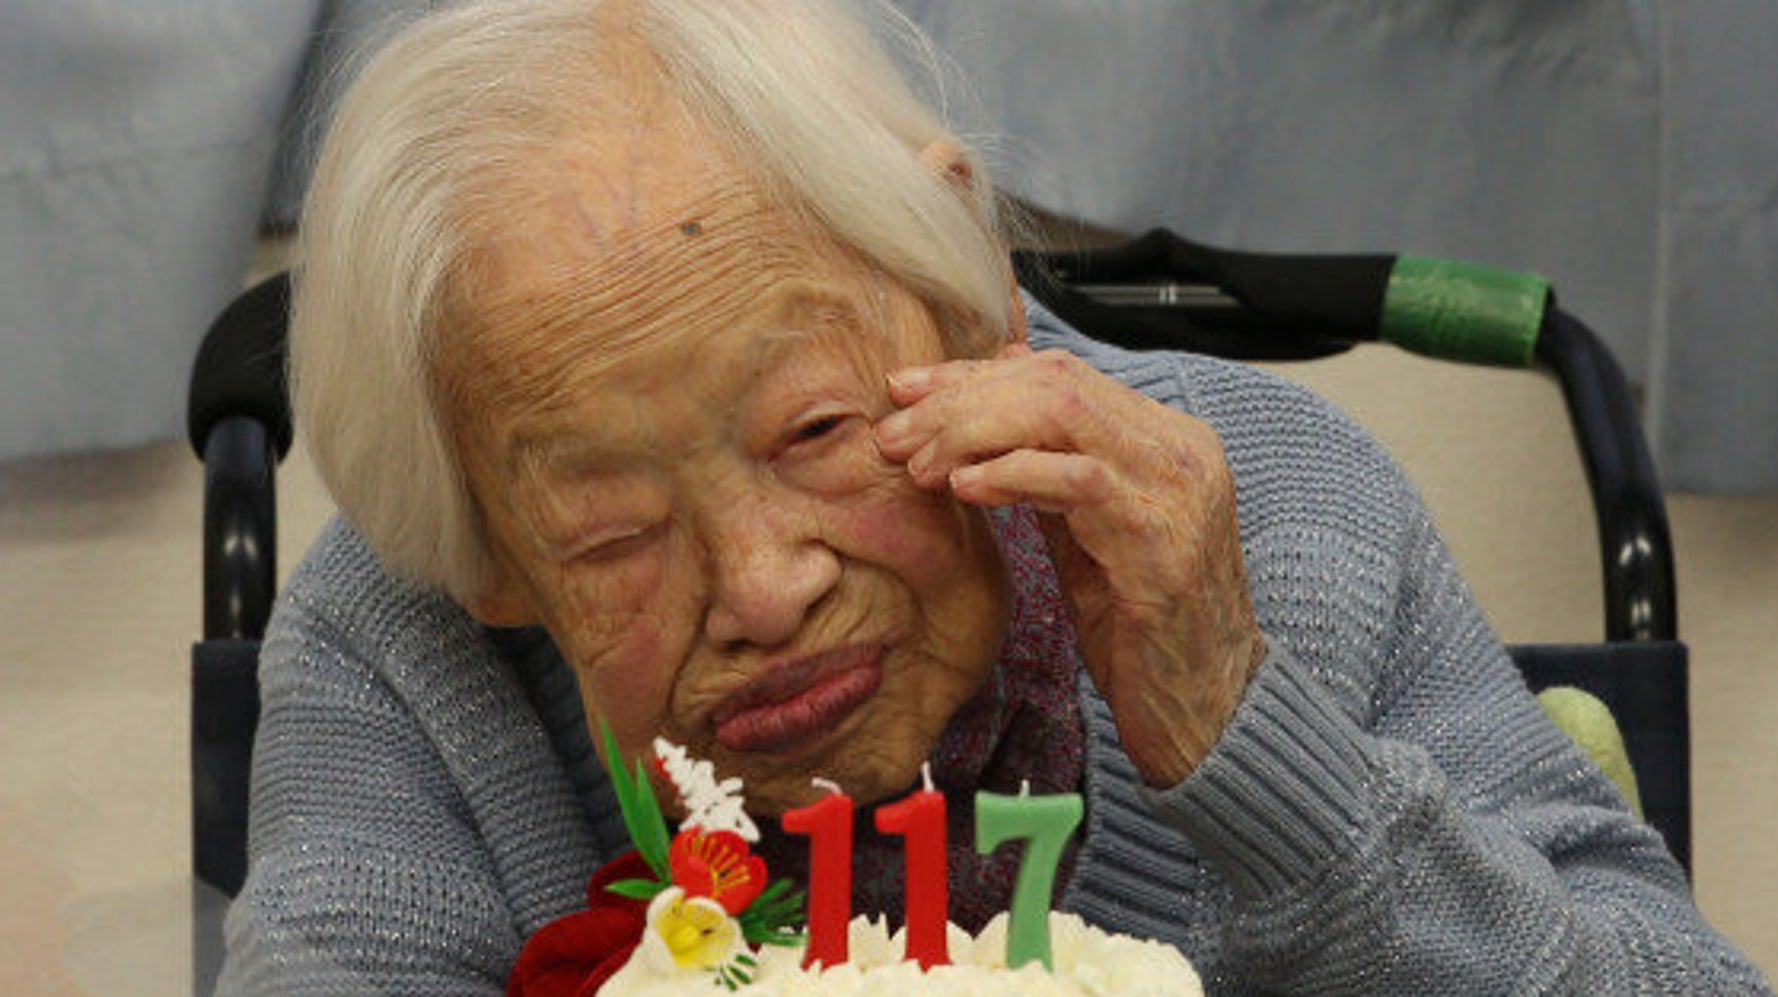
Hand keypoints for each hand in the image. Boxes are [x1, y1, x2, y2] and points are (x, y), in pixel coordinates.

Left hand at [874, 345, 1265, 786]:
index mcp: (1164, 440)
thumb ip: (1047, 471)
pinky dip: (1013, 474)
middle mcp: (1180, 450)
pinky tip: (966, 488)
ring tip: (919, 465)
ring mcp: (1178, 490)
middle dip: (961, 400)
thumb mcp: (1085, 534)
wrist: (1208, 712)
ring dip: (974, 431)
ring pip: (1063, 414)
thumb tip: (985, 414)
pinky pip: (1078, 481)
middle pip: (1054, 384)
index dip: (974, 376)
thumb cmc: (1143, 632)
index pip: (1059, 375)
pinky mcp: (1163, 541)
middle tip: (896, 436)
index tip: (906, 391)